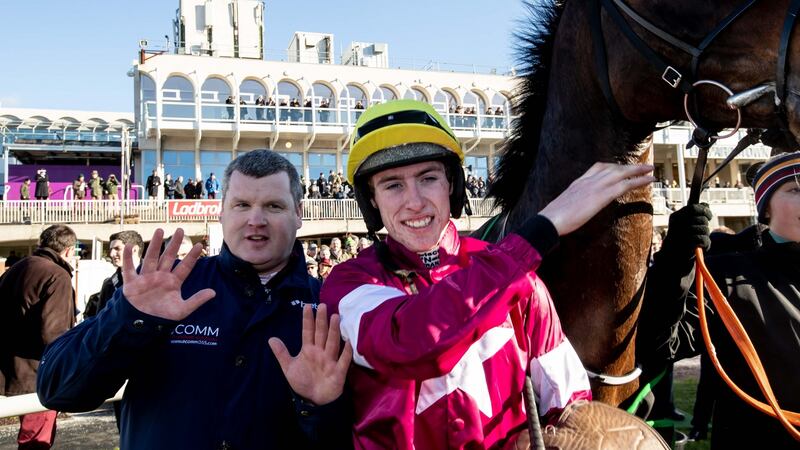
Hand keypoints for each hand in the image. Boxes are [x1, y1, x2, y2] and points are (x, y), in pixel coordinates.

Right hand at [122, 228, 215, 319]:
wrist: (142, 326)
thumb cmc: (162, 317)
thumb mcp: (182, 310)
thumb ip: (197, 300)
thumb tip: (214, 292)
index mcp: (173, 282)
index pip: (184, 266)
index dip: (192, 256)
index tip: (200, 245)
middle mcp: (160, 277)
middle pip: (168, 257)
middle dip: (174, 244)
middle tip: (180, 230)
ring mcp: (146, 278)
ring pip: (151, 258)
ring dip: (155, 245)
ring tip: (160, 230)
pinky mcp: (132, 283)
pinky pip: (129, 269)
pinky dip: (128, 258)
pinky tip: (130, 246)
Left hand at [269, 304, 352, 405]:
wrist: (313, 400)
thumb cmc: (303, 381)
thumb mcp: (289, 368)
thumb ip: (282, 354)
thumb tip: (271, 339)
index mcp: (308, 350)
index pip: (308, 331)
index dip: (307, 320)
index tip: (307, 306)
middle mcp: (320, 352)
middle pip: (321, 333)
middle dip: (321, 320)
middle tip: (322, 306)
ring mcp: (330, 360)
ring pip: (332, 343)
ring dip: (334, 331)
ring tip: (335, 317)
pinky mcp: (338, 372)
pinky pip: (343, 360)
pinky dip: (346, 352)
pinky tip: (349, 342)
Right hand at [539, 162, 654, 235]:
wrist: (550, 219)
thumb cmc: (553, 218)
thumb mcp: (564, 206)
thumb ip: (573, 203)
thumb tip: (576, 209)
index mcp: (578, 182)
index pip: (597, 168)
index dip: (611, 166)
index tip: (620, 167)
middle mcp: (587, 180)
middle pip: (612, 167)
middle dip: (628, 166)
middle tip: (642, 166)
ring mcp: (595, 186)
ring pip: (621, 172)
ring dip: (637, 170)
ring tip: (650, 170)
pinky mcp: (602, 195)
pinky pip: (624, 184)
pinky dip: (638, 181)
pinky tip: (648, 181)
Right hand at [661, 203, 711, 254]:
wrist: (672, 254)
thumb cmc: (682, 235)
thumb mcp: (686, 221)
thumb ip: (695, 212)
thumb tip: (705, 204)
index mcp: (676, 217)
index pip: (693, 208)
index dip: (704, 211)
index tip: (708, 216)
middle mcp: (677, 224)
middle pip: (702, 219)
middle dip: (705, 224)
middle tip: (701, 229)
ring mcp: (681, 235)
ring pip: (704, 229)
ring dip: (705, 233)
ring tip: (699, 237)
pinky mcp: (687, 245)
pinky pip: (703, 239)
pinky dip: (705, 242)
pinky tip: (700, 244)